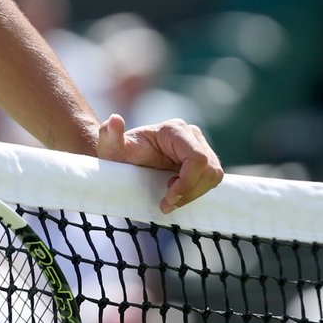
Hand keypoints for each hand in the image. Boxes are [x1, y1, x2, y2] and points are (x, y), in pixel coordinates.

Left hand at [96, 113, 223, 213]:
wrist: (124, 159)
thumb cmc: (118, 154)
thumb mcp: (110, 147)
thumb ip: (110, 134)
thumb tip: (115, 119)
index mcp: (173, 130)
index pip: (197, 158)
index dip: (187, 183)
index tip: (167, 199)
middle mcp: (191, 134)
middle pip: (208, 169)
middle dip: (189, 191)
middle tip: (166, 203)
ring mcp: (200, 146)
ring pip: (213, 175)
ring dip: (194, 193)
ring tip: (169, 197)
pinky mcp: (204, 160)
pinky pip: (211, 179)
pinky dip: (196, 191)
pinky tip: (177, 193)